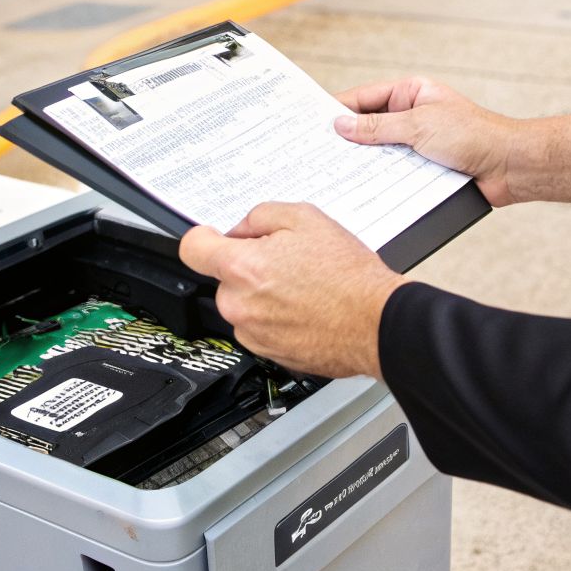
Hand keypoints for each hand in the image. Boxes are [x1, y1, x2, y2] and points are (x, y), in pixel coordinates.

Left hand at [179, 202, 403, 378]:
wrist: (377, 323)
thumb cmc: (349, 277)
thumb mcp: (306, 218)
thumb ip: (260, 217)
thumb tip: (242, 230)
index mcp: (242, 268)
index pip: (192, 249)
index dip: (204, 238)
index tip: (213, 239)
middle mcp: (240, 305)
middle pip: (225, 278)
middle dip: (248, 267)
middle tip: (287, 262)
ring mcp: (253, 334)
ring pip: (244, 305)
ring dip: (263, 295)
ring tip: (304, 288)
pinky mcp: (269, 353)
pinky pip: (260, 328)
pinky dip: (276, 319)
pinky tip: (306, 309)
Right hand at [334, 76, 523, 205]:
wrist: (510, 166)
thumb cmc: (475, 135)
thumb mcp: (419, 126)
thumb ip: (377, 128)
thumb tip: (341, 125)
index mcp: (411, 93)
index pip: (364, 98)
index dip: (338, 109)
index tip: (311, 122)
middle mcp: (412, 116)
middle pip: (368, 126)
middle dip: (346, 139)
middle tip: (315, 151)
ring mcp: (417, 144)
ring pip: (380, 153)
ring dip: (363, 163)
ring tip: (332, 172)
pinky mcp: (423, 169)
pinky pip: (394, 173)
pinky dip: (380, 180)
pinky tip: (361, 188)